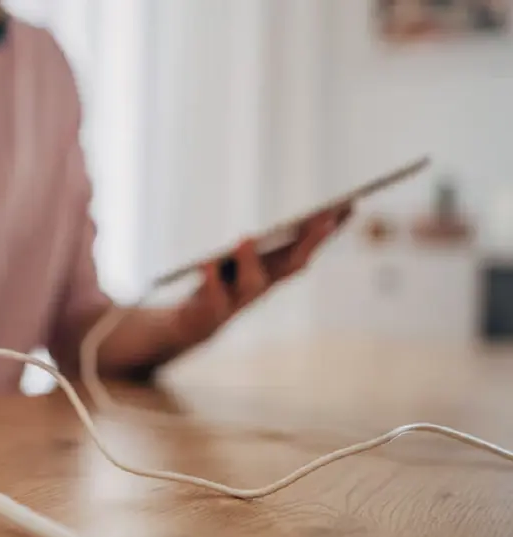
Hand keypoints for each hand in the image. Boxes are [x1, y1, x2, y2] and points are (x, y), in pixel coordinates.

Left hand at [174, 206, 351, 340]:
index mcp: (274, 272)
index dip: (327, 231)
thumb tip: (276, 225)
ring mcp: (239, 301)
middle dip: (308, 242)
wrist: (195, 324)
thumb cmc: (222, 285)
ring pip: (251, 284)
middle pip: (290, 265)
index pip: (306, 249)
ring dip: (251, 261)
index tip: (349, 204)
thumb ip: (260, 247)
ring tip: (246, 238)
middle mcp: (263, 287)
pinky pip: (213, 296)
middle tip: (324, 217)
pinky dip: (210, 278)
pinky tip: (206, 262)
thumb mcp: (243, 262)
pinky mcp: (213, 311)